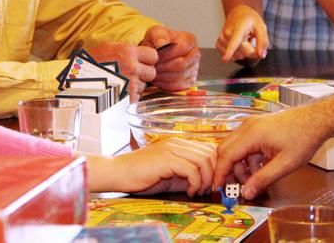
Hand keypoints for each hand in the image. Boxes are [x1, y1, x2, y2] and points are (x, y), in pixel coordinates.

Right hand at [86, 138, 215, 195]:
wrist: (118, 173)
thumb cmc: (141, 175)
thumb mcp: (170, 173)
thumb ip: (187, 173)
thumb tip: (208, 182)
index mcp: (178, 144)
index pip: (208, 148)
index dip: (215, 166)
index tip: (210, 183)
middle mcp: (176, 143)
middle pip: (210, 152)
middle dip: (213, 174)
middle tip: (206, 189)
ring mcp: (171, 149)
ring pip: (204, 159)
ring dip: (206, 179)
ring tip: (197, 190)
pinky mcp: (166, 159)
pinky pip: (192, 169)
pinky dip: (196, 183)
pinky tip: (189, 191)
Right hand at [90, 41, 156, 101]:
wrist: (78, 82)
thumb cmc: (90, 63)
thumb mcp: (107, 47)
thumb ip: (125, 47)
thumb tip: (138, 48)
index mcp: (128, 52)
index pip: (153, 55)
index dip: (148, 59)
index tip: (142, 61)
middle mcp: (132, 67)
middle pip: (152, 72)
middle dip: (144, 74)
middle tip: (131, 74)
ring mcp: (130, 84)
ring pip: (144, 86)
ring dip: (136, 85)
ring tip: (121, 83)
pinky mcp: (127, 98)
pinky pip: (136, 97)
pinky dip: (130, 96)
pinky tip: (118, 91)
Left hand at [140, 25, 200, 91]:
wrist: (158, 52)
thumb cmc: (157, 41)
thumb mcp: (155, 33)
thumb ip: (158, 35)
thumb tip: (162, 43)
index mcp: (189, 40)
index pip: (181, 48)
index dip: (166, 54)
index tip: (154, 56)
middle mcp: (195, 54)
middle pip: (181, 64)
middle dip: (163, 67)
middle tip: (152, 67)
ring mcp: (194, 68)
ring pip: (179, 77)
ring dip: (163, 77)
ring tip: (153, 72)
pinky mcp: (190, 81)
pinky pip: (178, 86)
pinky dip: (166, 84)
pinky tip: (158, 79)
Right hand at [213, 106, 329, 198]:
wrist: (315, 120)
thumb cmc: (303, 139)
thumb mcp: (284, 165)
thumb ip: (263, 179)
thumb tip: (247, 192)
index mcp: (251, 134)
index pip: (227, 155)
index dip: (220, 172)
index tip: (217, 187)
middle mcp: (246, 127)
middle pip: (226, 150)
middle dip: (229, 170)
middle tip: (235, 186)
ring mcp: (250, 125)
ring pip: (235, 148)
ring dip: (240, 165)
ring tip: (255, 179)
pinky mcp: (255, 127)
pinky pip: (244, 144)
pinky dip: (247, 158)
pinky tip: (260, 168)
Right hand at [216, 5, 267, 61]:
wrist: (238, 13)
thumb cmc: (250, 20)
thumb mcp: (261, 27)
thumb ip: (263, 42)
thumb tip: (261, 55)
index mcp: (238, 28)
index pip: (234, 42)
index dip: (229, 51)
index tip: (224, 60)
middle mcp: (227, 33)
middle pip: (241, 52)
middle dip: (250, 52)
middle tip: (252, 41)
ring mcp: (222, 38)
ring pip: (235, 56)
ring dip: (242, 53)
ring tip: (244, 41)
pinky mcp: (218, 42)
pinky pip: (228, 56)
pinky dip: (234, 54)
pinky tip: (237, 46)